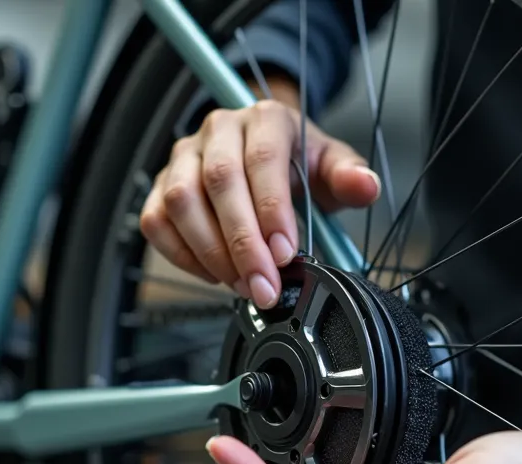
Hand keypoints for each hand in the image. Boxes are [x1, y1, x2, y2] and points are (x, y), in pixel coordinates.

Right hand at [139, 78, 380, 307]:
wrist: (266, 154)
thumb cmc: (297, 164)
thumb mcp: (330, 167)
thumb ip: (349, 177)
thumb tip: (365, 186)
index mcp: (265, 119)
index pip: (262, 160)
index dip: (271, 211)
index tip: (285, 253)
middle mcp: (219, 130)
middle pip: (219, 182)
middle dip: (242, 243)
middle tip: (265, 285)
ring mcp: (184, 157)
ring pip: (182, 202)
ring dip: (211, 252)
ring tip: (243, 284)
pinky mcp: (160, 185)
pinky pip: (157, 221)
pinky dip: (182, 255)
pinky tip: (214, 274)